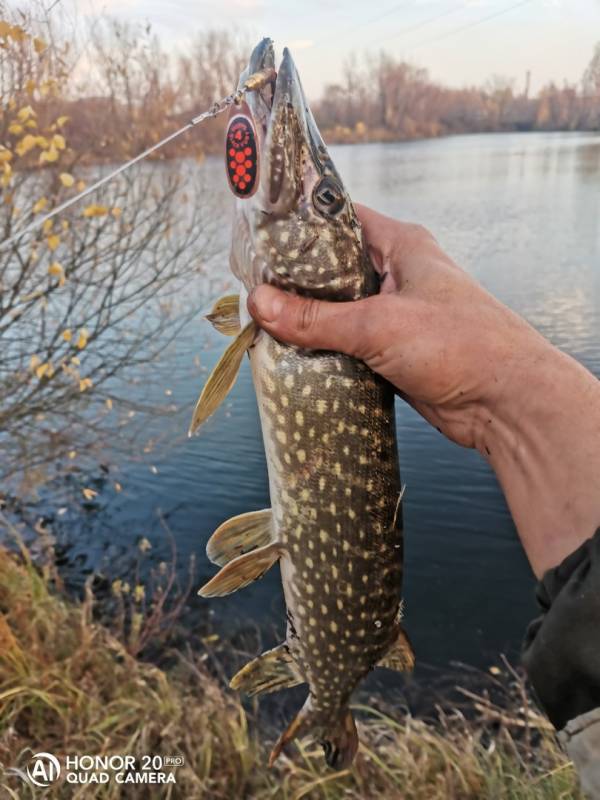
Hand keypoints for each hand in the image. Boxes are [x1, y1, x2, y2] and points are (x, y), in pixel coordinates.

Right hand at [247, 204, 548, 450]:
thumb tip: (260, 304)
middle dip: (296, 283)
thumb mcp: (379, 324)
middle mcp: (398, 275)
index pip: (341, 221)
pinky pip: (349, 345)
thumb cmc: (459, 345)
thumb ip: (317, 318)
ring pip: (339, 312)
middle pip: (334, 271)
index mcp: (401, 246)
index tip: (260, 239)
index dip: (300, 227)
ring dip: (309, 322)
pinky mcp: (393, 352)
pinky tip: (294, 358)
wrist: (507, 402)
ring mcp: (396, 315)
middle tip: (253, 290)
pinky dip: (325, 352)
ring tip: (263, 325)